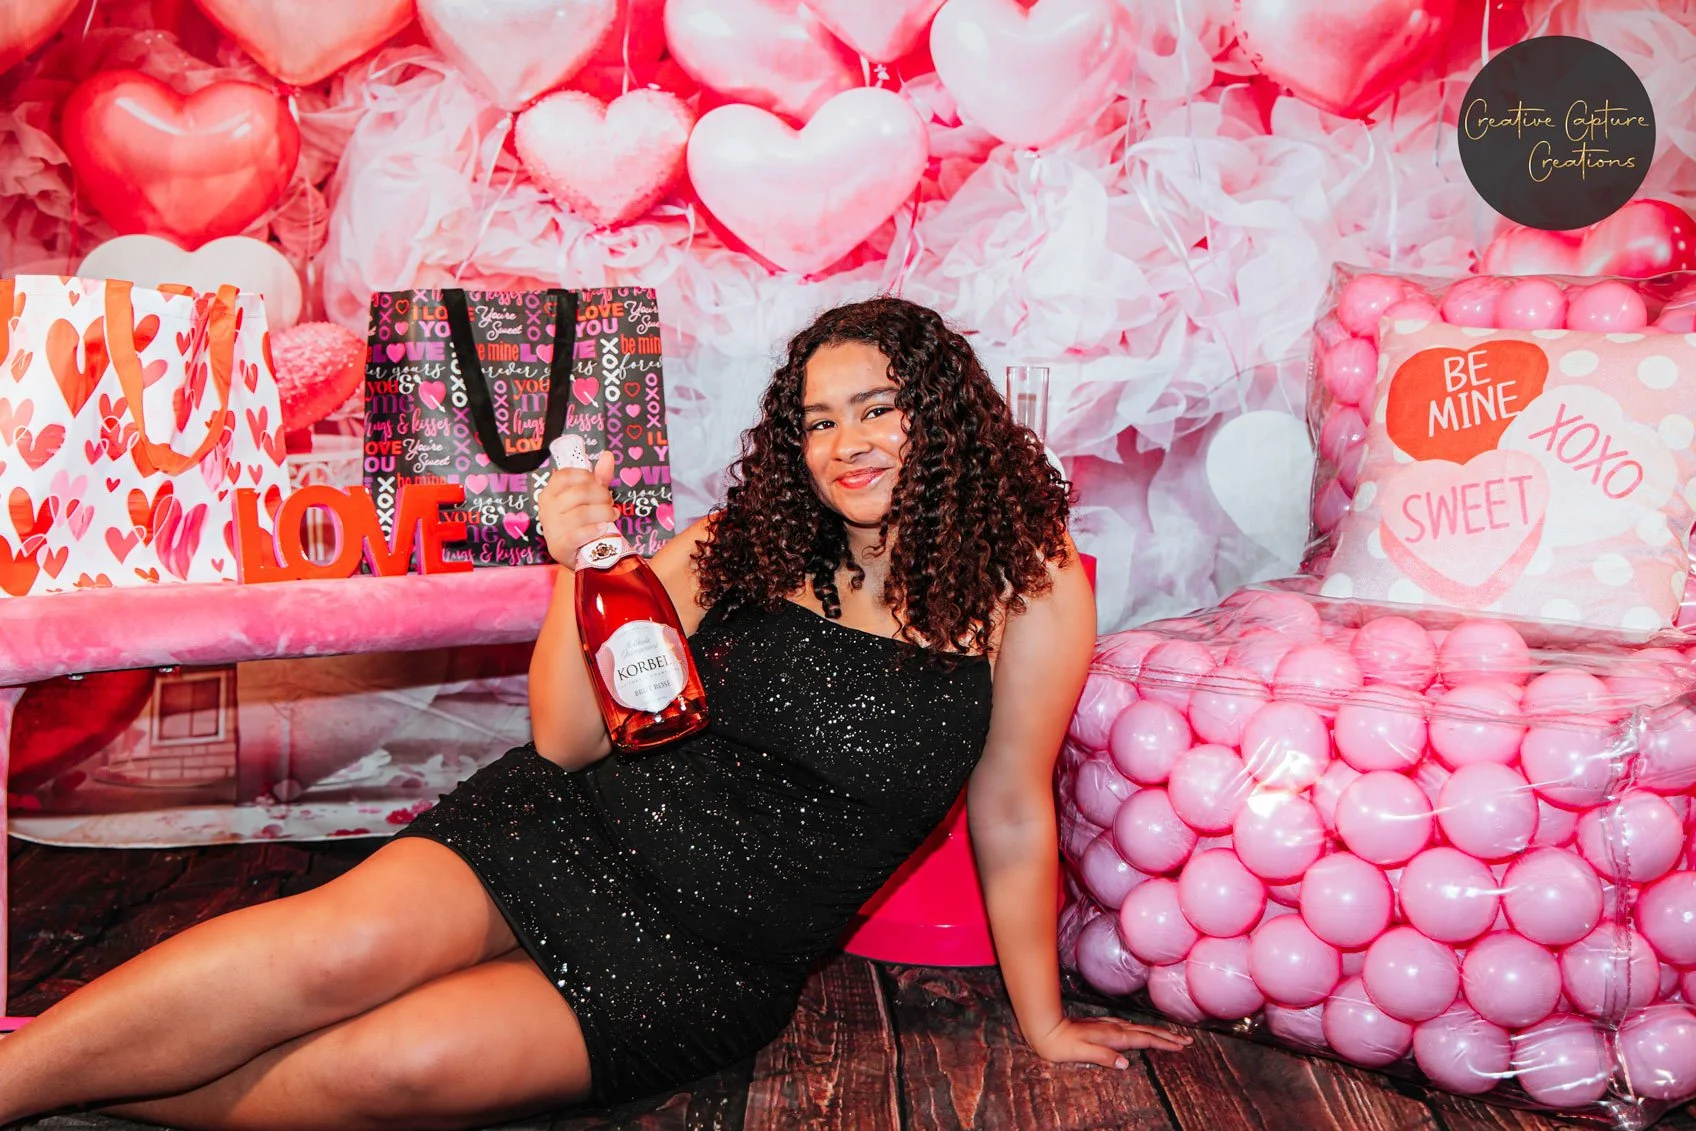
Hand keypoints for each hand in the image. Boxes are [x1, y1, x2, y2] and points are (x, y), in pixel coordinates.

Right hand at [538, 450, 619, 567]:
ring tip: (612, 516)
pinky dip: (594, 530)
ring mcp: (552, 528)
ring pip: (582, 513)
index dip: (589, 478)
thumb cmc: (581, 522)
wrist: (577, 555)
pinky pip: (578, 534)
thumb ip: (599, 478)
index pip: (567, 475)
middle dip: (602, 496)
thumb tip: (608, 456)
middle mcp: (547, 508)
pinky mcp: (560, 546)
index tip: (599, 486)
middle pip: (579, 493)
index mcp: (550, 492)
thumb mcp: (588, 498)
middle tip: (610, 504)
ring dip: (604, 513)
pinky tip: (604, 529)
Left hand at [1026, 1014, 1191, 1069]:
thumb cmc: (1060, 1044)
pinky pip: (1128, 1027)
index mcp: (1112, 1036)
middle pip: (1146, 1031)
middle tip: (1187, 1040)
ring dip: (1157, 1032)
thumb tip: (1126, 1063)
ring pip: (1138, 1028)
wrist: (1044, 1027)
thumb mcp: (1081, 1053)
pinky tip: (1140, 1030)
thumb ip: (1104, 1057)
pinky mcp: (1101, 1026)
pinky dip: (1141, 1029)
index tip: (1182, 1046)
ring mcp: (1107, 1025)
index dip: (1164, 1043)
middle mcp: (1112, 1028)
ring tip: (1171, 1036)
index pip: (1144, 1039)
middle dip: (1167, 1036)